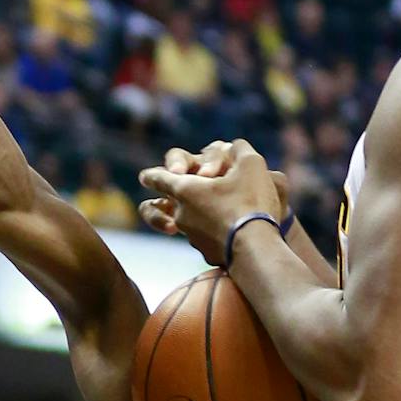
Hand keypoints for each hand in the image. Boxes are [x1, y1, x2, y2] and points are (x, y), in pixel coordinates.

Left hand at [138, 139, 285, 262]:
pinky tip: (235, 231)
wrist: (256, 248)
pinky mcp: (207, 253)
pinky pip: (206, 238)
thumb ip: (239, 150)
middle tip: (182, 194)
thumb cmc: (250, 201)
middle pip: (168, 203)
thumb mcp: (250, 165)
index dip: (152, 176)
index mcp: (184, 189)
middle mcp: (181, 214)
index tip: (144, 177)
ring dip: (200, 214)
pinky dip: (215, 232)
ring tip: (223, 211)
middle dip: (174, 197)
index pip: (158, 178)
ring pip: (188, 221)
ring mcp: (192, 237)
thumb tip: (234, 147)